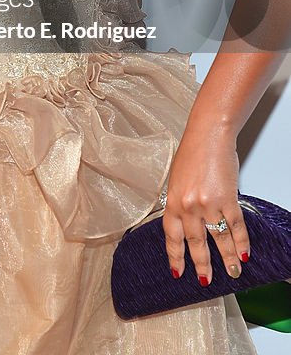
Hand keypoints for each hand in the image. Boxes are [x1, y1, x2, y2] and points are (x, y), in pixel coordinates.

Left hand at [162, 126, 249, 285]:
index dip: (175, 255)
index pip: (171, 236)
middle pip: (195, 242)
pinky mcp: (227, 199)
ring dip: (227, 259)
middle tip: (205, 281)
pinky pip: (235, 227)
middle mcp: (188, 205)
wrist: (208, 135)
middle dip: (201, 265)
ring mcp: (208, 204)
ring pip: (219, 239)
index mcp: (172, 200)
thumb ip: (180, 202)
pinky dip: (241, 242)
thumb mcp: (176, 180)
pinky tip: (244, 253)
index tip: (177, 271)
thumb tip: (186, 223)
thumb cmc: (192, 153)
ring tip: (232, 272)